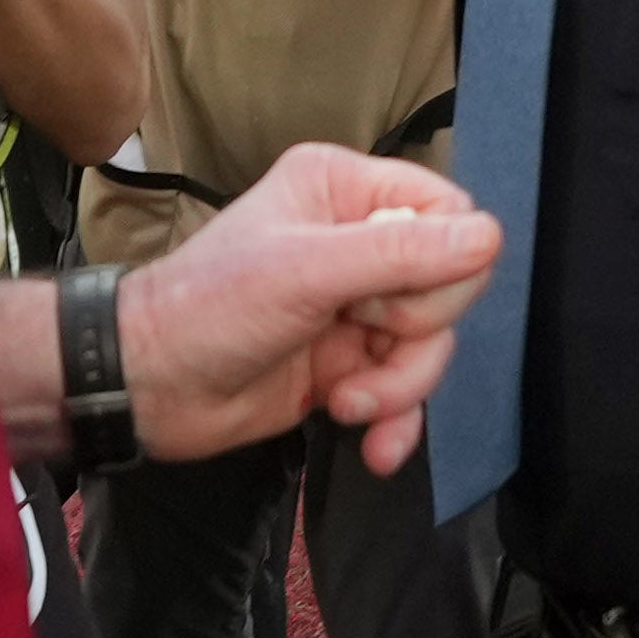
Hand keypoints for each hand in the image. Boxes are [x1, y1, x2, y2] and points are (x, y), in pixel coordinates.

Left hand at [116, 144, 498, 471]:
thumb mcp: (305, 273)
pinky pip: (408, 391)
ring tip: (346, 404)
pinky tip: (376, 448)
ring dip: (400, 388)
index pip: (449, 212)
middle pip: (450, 286)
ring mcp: (357, 305)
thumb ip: (399, 254)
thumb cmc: (208, 309)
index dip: (440, 265)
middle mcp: (358, 240)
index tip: (384, 298)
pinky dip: (397, 421)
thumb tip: (489, 237)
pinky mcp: (351, 363)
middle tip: (358, 342)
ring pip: (433, 345)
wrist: (149, 388)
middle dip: (415, 336)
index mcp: (345, 189)